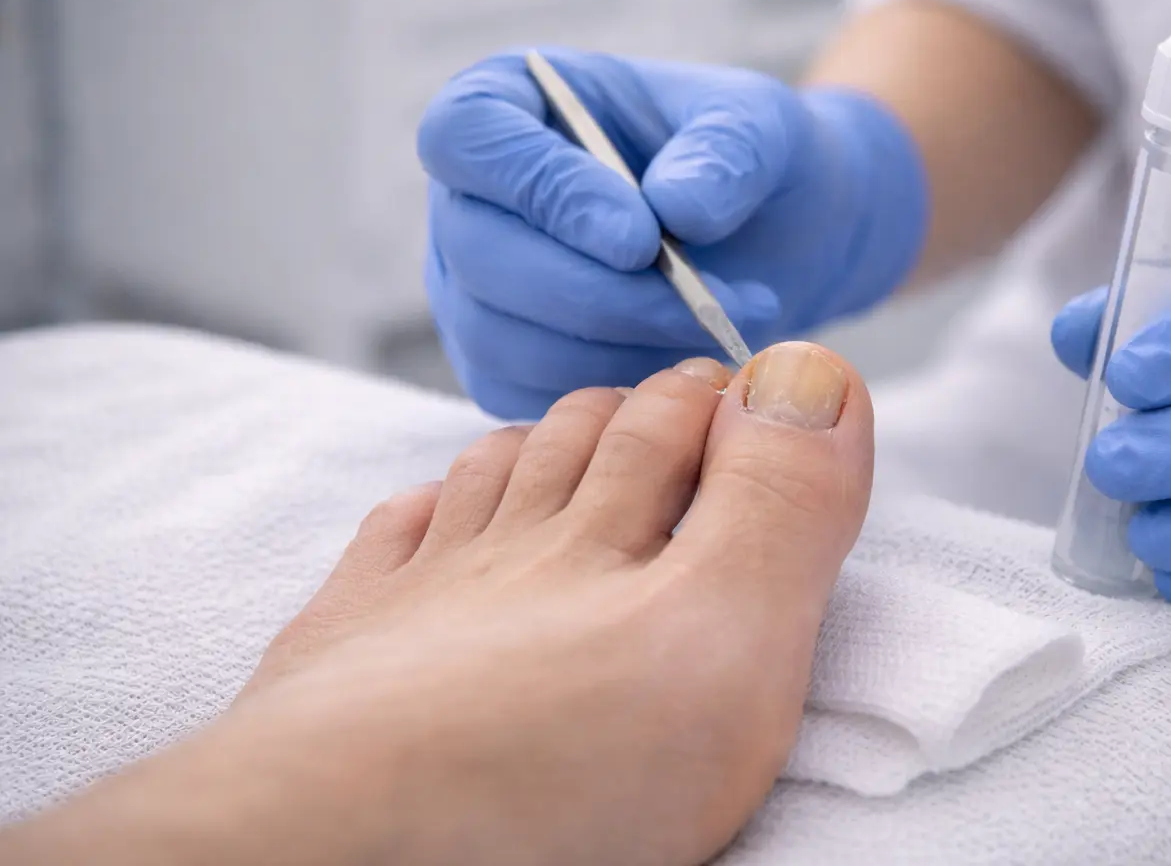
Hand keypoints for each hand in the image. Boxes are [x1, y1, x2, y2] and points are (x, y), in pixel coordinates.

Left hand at [2, 344, 874, 865]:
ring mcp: (423, 595)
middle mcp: (514, 549)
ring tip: (566, 441)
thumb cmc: (546, 762)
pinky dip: (423, 512)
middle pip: (582, 442)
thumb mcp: (723, 643)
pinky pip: (386, 546)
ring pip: (489, 480)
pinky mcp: (346, 651)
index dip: (723, 395)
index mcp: (610, 542)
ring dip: (537, 445)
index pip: (674, 425)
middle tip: (682, 402)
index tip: (757, 389)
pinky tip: (430, 514)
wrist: (342, 848)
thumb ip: (779, 509)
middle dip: (641, 409)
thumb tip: (812, 367)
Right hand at [418, 48, 927, 418]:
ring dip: (621, 345)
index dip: (544, 191)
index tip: (641, 237)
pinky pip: (532, 394)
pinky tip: (688, 362)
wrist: (768, 238)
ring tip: (722, 327)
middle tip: (704, 303)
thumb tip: (675, 208)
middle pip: (480, 252)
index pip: (468, 136)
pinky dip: (618, 386)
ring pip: (502, 337)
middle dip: (600, 292)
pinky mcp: (502, 363)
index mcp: (505, 101)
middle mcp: (468, 197)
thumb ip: (725, 150)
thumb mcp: (758, 126)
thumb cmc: (745, 159)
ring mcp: (473, 286)